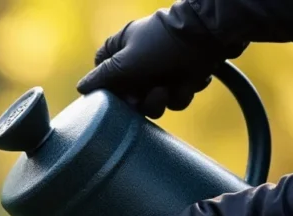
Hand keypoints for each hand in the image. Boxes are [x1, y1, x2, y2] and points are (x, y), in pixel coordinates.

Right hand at [77, 1, 246, 118]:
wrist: (211, 35)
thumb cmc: (162, 45)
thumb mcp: (125, 62)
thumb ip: (101, 77)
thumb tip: (81, 88)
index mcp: (122, 49)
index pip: (104, 76)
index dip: (110, 90)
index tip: (120, 96)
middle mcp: (140, 61)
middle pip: (130, 96)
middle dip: (144, 100)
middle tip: (153, 93)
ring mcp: (163, 69)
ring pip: (155, 102)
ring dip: (166, 98)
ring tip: (175, 86)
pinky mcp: (184, 76)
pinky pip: (177, 98)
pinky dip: (186, 91)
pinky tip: (194, 77)